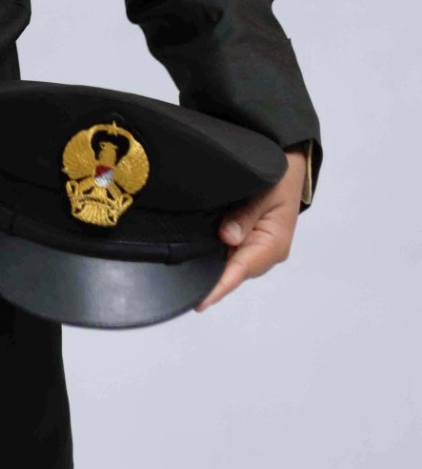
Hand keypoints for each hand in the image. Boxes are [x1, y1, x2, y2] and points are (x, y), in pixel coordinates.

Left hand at [194, 147, 307, 312]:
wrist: (290, 168)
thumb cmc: (280, 178)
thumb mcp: (266, 191)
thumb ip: (246, 215)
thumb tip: (227, 238)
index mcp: (272, 244)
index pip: (240, 270)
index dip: (219, 286)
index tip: (200, 301)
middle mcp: (265, 252)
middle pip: (232, 271)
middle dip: (210, 280)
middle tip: (179, 288)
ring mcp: (257, 248)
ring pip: (230, 264)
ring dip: (211, 269)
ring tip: (183, 276)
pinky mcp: (249, 241)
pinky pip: (230, 253)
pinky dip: (215, 256)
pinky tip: (196, 255)